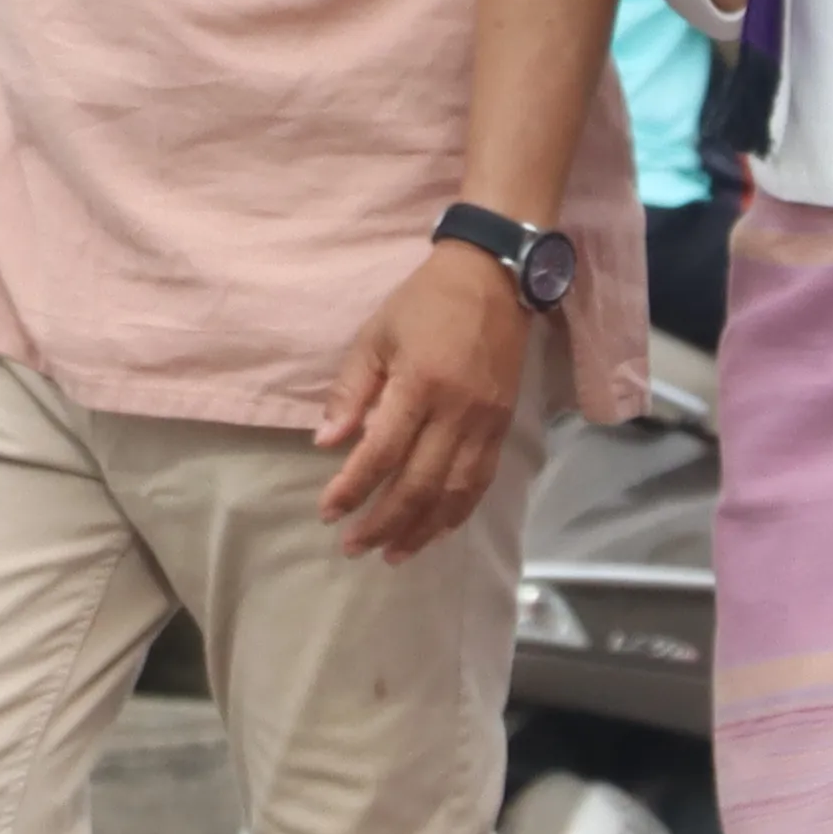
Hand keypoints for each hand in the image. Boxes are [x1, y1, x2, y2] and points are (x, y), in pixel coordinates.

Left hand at [316, 247, 529, 560]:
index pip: (382, 452)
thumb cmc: (423, 304)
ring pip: (455, 492)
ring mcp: (486, 423)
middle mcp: (457, 412)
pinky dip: (457, 512)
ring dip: (422, 530)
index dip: (353, 488)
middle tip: (353, 547)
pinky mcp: (505, 427)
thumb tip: (326, 445)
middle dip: (385, 522)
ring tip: (392, 554)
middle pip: (420, 484)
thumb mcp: (375, 335)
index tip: (327, 513)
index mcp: (420, 385)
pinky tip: (436, 530)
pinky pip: (482, 482)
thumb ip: (351, 392)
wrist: (494, 279)